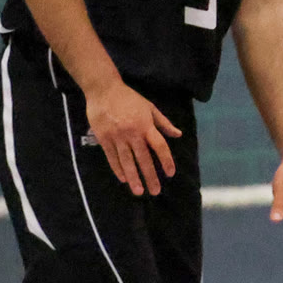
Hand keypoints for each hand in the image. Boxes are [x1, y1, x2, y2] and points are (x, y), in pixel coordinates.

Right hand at [84, 80, 180, 195]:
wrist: (104, 90)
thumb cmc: (129, 99)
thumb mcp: (150, 108)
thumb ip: (163, 123)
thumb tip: (178, 135)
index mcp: (146, 126)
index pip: (159, 147)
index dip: (166, 161)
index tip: (170, 174)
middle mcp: (132, 133)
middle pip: (143, 159)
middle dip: (150, 176)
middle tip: (155, 191)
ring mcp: (117, 137)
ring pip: (127, 161)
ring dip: (134, 177)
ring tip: (138, 191)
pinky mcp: (104, 138)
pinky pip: (112, 157)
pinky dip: (118, 169)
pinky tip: (123, 179)